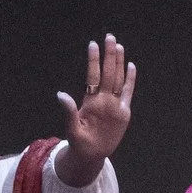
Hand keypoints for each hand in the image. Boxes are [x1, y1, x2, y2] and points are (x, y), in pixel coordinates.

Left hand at [55, 34, 135, 182]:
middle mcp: (103, 99)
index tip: (92, 44)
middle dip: (109, 56)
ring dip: (119, 63)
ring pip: (118, 79)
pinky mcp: (123, 112)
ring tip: (118, 46)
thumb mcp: (72, 129)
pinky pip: (128, 92)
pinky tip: (131, 66)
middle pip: (108, 73)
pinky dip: (130, 80)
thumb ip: (69, 111)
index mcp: (91, 102)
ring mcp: (114, 104)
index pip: (93, 76)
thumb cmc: (80, 143)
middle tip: (109, 37)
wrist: (91, 155)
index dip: (94, 61)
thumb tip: (60, 94)